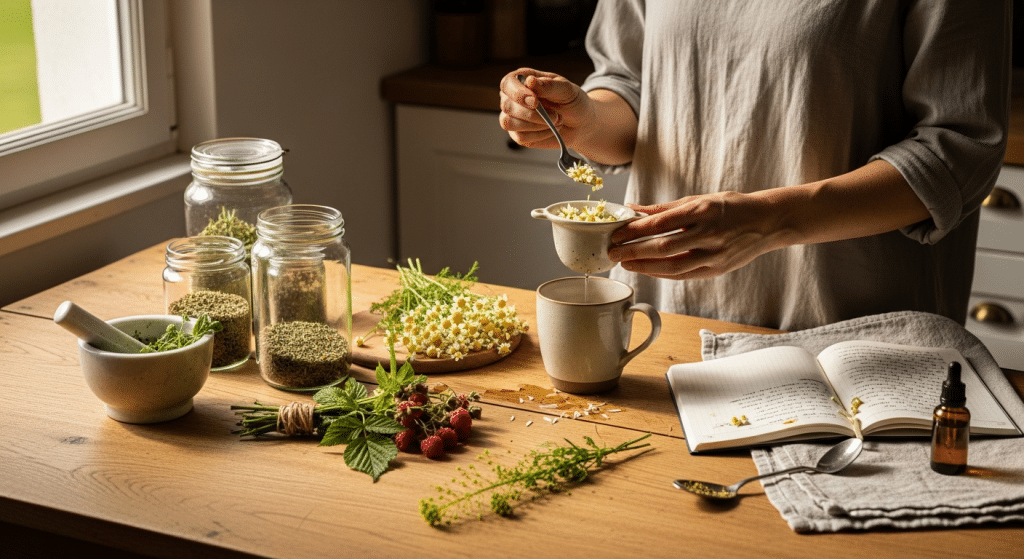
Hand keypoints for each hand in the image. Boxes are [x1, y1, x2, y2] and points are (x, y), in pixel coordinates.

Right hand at [498, 68, 593, 151]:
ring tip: (555, 121)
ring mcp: (514, 117)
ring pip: (508, 123)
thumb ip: (548, 85)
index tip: (535, 102)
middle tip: (555, 115)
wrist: (581, 123)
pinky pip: (520, 137)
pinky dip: (538, 135)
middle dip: (532, 114)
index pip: (507, 83)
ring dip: (535, 125)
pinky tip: (550, 130)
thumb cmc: (572, 101)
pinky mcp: (518, 134)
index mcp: (523, 80)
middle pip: (507, 106)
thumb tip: (530, 81)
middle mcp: (514, 98)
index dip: (518, 93)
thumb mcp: (566, 90)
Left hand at [607, 191, 785, 279]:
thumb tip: (634, 208)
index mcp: (703, 210)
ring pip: (672, 266)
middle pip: (662, 247)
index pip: (660, 223)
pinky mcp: (718, 269)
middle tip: (613, 253)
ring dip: (645, 266)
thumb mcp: (700, 199)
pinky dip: (663, 273)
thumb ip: (666, 207)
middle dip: (633, 251)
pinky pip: (684, 274)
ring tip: (626, 263)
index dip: (635, 231)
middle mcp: (709, 233)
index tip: (616, 234)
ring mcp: (715, 254)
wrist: (768, 221)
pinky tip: (647, 270)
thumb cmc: (732, 206)